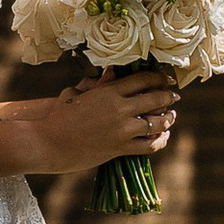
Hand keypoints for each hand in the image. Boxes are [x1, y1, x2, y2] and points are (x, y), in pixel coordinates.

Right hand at [27, 63, 179, 169]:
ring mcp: (122, 131)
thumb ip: (98, 84)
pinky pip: (149, 145)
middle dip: (168, 96)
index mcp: (109, 92)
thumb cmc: (59, 115)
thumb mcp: (77, 93)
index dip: (159, 78)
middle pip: (155, 99)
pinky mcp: (120, 149)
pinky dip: (160, 140)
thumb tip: (112, 73)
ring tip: (171, 116)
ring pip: (156, 123)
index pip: (143, 80)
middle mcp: (120, 109)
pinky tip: (163, 136)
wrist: (49, 142)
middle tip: (174, 95)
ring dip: (167, 118)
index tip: (166, 78)